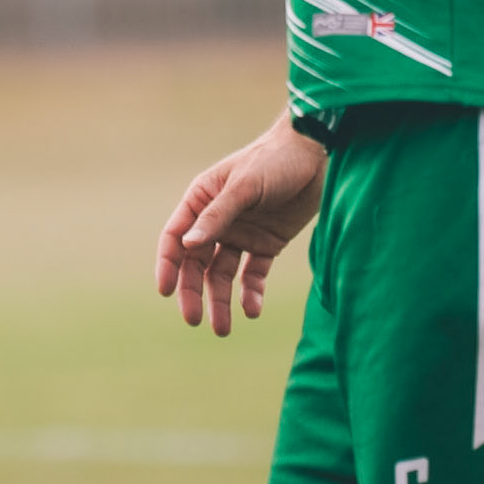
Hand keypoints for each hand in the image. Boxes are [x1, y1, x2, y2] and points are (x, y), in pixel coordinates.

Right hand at [155, 113, 325, 337]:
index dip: (168, 264)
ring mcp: (242, 234)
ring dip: (221, 300)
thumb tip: (187, 246)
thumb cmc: (275, 160)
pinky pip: (253, 275)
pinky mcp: (266, 244)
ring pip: (223, 274)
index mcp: (202, 199)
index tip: (165, 291)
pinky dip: (251, 293)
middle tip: (194, 320)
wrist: (317, 155)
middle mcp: (218, 220)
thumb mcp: (245, 186)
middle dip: (193, 292)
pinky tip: (252, 310)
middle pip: (197, 263)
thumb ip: (218, 216)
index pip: (175, 237)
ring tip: (223, 329)